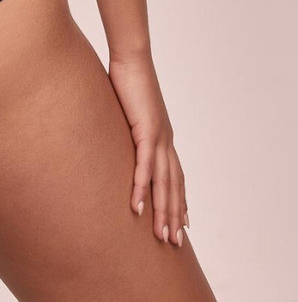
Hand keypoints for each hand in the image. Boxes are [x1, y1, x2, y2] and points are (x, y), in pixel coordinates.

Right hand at [108, 50, 189, 246]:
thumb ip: (127, 127)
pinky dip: (142, 187)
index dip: (180, 200)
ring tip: (160, 234)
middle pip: (174, 185)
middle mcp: (166, 140)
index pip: (177, 175)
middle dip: (175, 215)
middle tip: (174, 242)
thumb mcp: (128, 111)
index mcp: (163, 136)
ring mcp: (158, 136)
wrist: (132, 59)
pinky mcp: (146, 130)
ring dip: (163, 210)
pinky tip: (138, 206)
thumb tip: (118, 135)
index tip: (183, 223)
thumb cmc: (128, 80)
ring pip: (164, 182)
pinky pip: (144, 165)